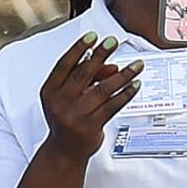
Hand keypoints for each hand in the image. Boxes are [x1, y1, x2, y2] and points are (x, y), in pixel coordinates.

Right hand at [39, 36, 141, 159]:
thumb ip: (87, 80)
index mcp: (50, 91)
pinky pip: (112, 106)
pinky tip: (135, 85)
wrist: (64, 151)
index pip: (64, 65)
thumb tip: (112, 66)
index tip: (93, 36)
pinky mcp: (90, 127)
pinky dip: (125, 94)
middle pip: (83, 73)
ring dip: (123, 75)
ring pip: (102, 89)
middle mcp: (60, 102)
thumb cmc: (67, 118)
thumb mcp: (69, 97)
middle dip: (100, 55)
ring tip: (136, 65)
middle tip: (114, 42)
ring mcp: (75, 116)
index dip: (79, 49)